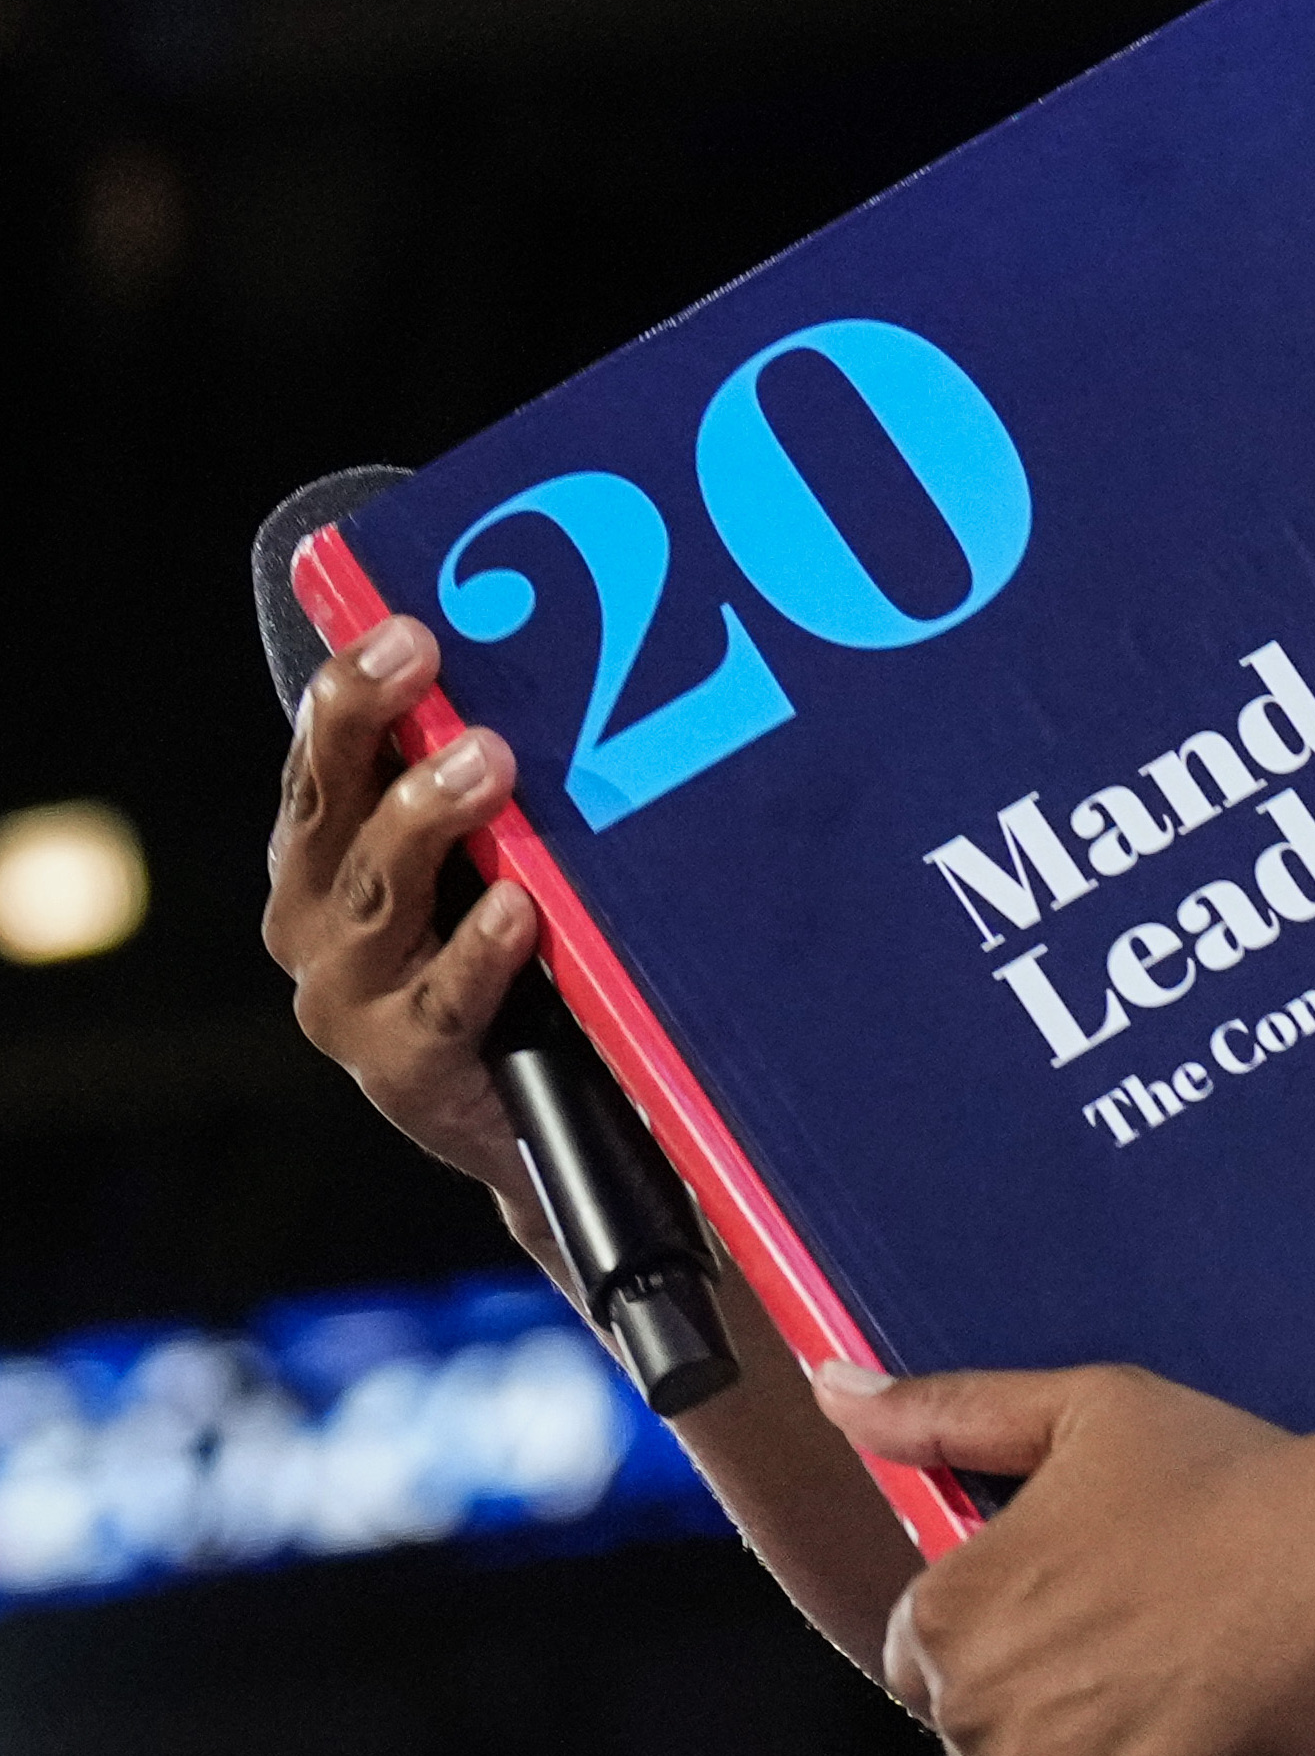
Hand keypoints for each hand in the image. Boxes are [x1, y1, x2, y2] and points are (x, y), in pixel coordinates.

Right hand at [263, 614, 546, 1229]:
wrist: (548, 1126)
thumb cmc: (523, 964)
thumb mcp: (493, 866)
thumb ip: (492, 792)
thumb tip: (557, 661)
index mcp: (325, 862)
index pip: (320, 763)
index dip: (350, 692)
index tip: (402, 628)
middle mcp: (317, 925)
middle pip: (331, 812)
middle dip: (370, 725)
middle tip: (426, 659)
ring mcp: (351, 1002)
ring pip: (379, 896)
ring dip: (428, 819)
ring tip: (489, 761)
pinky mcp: (405, 1072)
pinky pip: (444, 1002)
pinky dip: (479, 952)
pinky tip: (519, 909)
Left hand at [812, 1360, 1314, 1755]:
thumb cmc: (1237, 1477)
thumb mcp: (1087, 1411)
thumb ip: (949, 1412)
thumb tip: (835, 1395)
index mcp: (947, 1612)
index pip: (929, 1673)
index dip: (1016, 1656)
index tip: (1094, 1638)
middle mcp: (972, 1709)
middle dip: (1058, 1739)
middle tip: (1161, 1685)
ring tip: (1189, 1748)